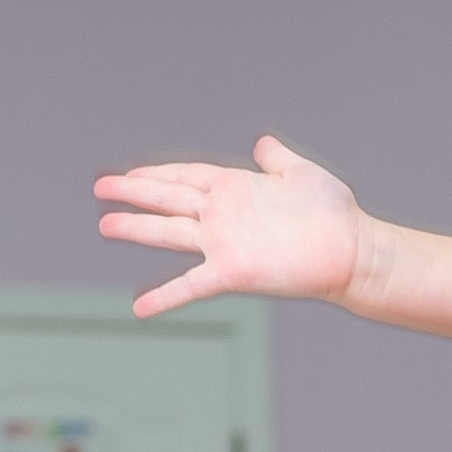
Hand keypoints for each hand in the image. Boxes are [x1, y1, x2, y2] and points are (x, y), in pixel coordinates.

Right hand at [95, 132, 366, 319]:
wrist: (351, 249)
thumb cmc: (333, 212)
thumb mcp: (301, 173)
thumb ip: (277, 158)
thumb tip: (263, 143)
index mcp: (236, 188)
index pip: (187, 176)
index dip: (158, 172)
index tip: (130, 174)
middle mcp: (224, 215)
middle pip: (169, 199)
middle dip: (134, 193)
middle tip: (101, 188)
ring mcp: (224, 243)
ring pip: (170, 233)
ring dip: (137, 229)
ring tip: (106, 226)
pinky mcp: (231, 271)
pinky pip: (190, 285)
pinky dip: (164, 297)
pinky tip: (140, 309)